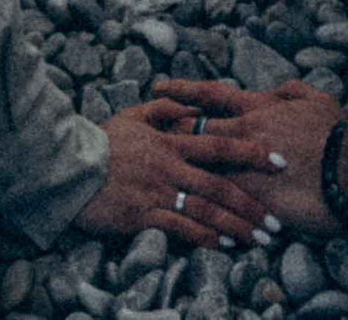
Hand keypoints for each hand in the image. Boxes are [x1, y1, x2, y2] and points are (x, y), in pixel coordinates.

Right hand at [79, 101, 278, 251]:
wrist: (69, 167)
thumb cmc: (102, 142)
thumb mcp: (133, 116)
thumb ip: (164, 107)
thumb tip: (191, 103)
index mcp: (170, 140)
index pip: (219, 143)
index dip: (251, 152)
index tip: (278, 160)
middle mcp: (170, 165)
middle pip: (220, 183)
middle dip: (252, 203)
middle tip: (277, 221)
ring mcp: (158, 191)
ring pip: (206, 208)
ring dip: (235, 225)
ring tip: (258, 239)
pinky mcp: (143, 215)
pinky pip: (181, 227)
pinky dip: (206, 237)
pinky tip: (224, 245)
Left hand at [151, 78, 344, 232]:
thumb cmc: (335, 133)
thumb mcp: (315, 99)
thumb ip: (290, 91)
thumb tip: (274, 90)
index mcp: (258, 108)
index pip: (211, 95)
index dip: (183, 91)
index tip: (158, 87)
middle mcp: (245, 132)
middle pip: (195, 129)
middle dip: (167, 132)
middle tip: (142, 134)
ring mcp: (246, 165)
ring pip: (202, 164)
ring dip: (179, 170)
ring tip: (153, 173)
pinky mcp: (253, 195)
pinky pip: (221, 199)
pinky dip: (203, 203)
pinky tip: (184, 211)